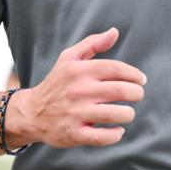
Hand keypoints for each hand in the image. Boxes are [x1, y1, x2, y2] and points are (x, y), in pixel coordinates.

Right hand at [7, 27, 146, 148]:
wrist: (30, 113)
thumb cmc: (56, 85)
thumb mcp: (68, 59)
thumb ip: (92, 44)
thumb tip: (114, 32)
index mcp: (79, 71)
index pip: (117, 69)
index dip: (134, 74)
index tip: (140, 80)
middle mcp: (78, 91)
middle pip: (122, 91)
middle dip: (137, 94)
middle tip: (136, 96)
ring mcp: (76, 114)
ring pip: (117, 114)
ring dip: (128, 114)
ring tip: (126, 113)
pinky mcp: (74, 134)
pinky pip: (104, 137)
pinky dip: (116, 135)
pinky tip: (116, 130)